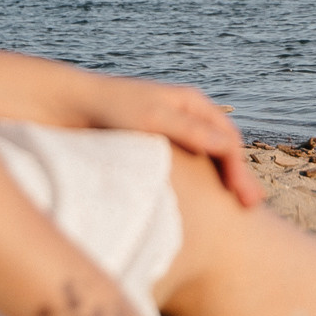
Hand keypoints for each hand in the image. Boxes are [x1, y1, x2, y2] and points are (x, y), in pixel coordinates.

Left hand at [79, 77, 264, 208]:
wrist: (65, 107)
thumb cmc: (108, 109)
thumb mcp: (153, 118)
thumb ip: (192, 130)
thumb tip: (230, 147)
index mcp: (192, 103)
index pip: (228, 140)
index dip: (239, 170)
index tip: (244, 200)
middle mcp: (186, 116)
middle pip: (223, 151)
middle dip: (237, 178)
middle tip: (250, 209)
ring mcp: (171, 133)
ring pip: (206, 161)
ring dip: (220, 183)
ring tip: (231, 213)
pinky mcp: (154, 149)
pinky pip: (186, 168)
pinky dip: (197, 185)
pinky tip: (196, 206)